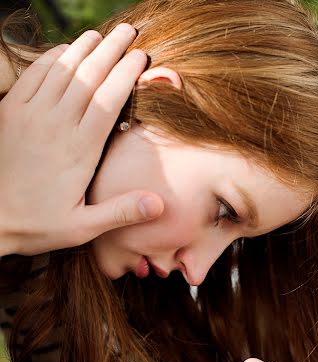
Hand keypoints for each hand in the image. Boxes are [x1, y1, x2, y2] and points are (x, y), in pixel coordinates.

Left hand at [0, 24, 162, 255]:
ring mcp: (31, 116)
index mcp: (79, 151)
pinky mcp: (12, 113)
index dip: (126, 74)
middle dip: (112, 50)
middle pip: (89, 76)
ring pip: (62, 70)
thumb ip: (120, 212)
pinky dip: (52, 58)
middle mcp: (56, 126)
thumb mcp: (83, 228)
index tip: (142, 58)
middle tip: (129, 32)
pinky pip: (34, 75)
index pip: (108, 100)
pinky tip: (65, 50)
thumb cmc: (39, 224)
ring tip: (102, 35)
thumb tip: (159, 205)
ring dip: (84, 48)